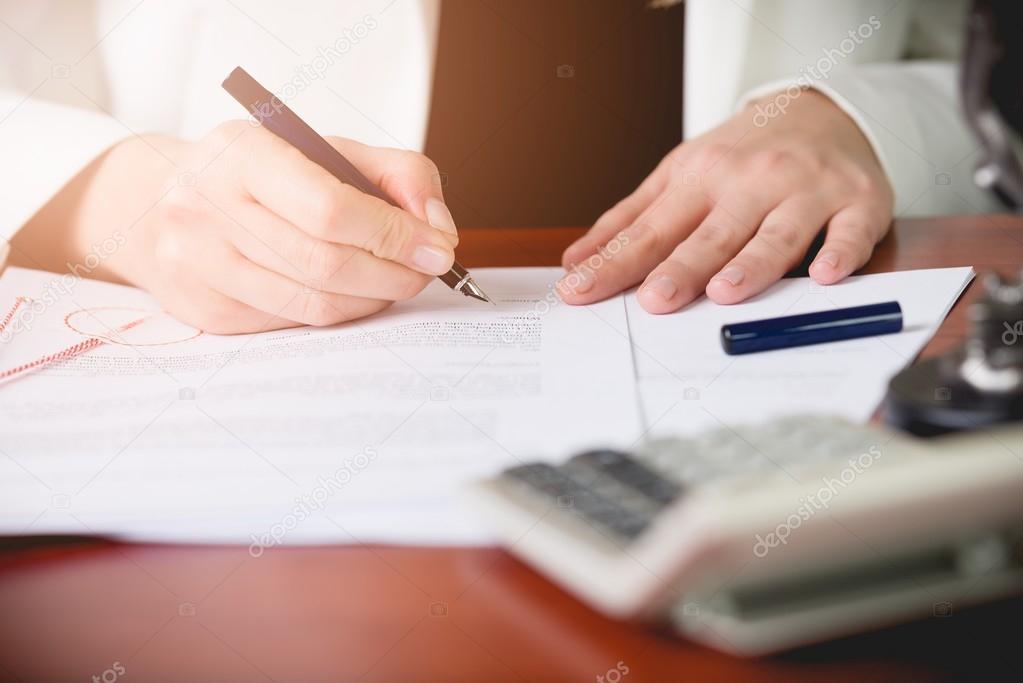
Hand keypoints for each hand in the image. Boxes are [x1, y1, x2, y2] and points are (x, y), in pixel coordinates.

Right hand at [20, 121, 457, 332]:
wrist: (159, 201)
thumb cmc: (261, 174)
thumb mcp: (326, 149)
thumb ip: (395, 173)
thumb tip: (436, 227)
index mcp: (241, 153)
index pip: (330, 208)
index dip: (393, 235)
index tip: (438, 248)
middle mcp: (206, 206)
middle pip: (325, 263)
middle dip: (393, 273)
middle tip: (426, 272)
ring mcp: (197, 262)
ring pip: (312, 302)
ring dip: (372, 299)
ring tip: (397, 283)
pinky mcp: (204, 307)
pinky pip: (292, 321)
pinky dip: (338, 312)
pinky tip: (354, 294)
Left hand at [558, 90, 893, 312]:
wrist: (821, 108)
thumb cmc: (741, 154)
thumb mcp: (678, 174)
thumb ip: (629, 221)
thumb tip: (576, 261)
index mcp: (700, 178)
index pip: (650, 231)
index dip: (614, 264)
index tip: (580, 292)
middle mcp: (751, 182)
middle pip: (712, 235)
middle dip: (682, 268)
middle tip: (655, 300)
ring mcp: (806, 191)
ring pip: (776, 233)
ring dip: (752, 263)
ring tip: (725, 291)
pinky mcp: (857, 201)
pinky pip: (851, 231)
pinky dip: (840, 251)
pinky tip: (824, 273)